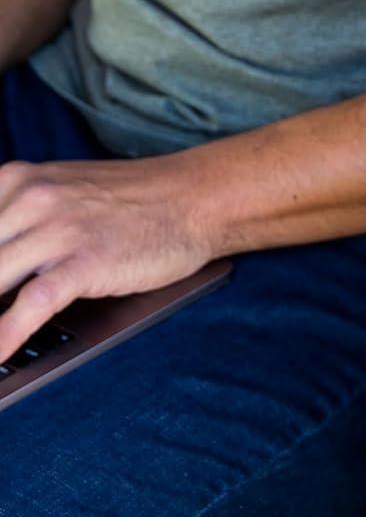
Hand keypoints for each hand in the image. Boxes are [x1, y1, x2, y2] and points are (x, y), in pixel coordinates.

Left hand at [0, 153, 214, 359]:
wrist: (196, 197)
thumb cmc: (137, 201)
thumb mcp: (63, 190)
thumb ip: (19, 216)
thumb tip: (2, 261)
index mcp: (15, 181)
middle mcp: (28, 200)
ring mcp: (58, 231)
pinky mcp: (86, 262)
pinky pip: (30, 304)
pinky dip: (5, 335)